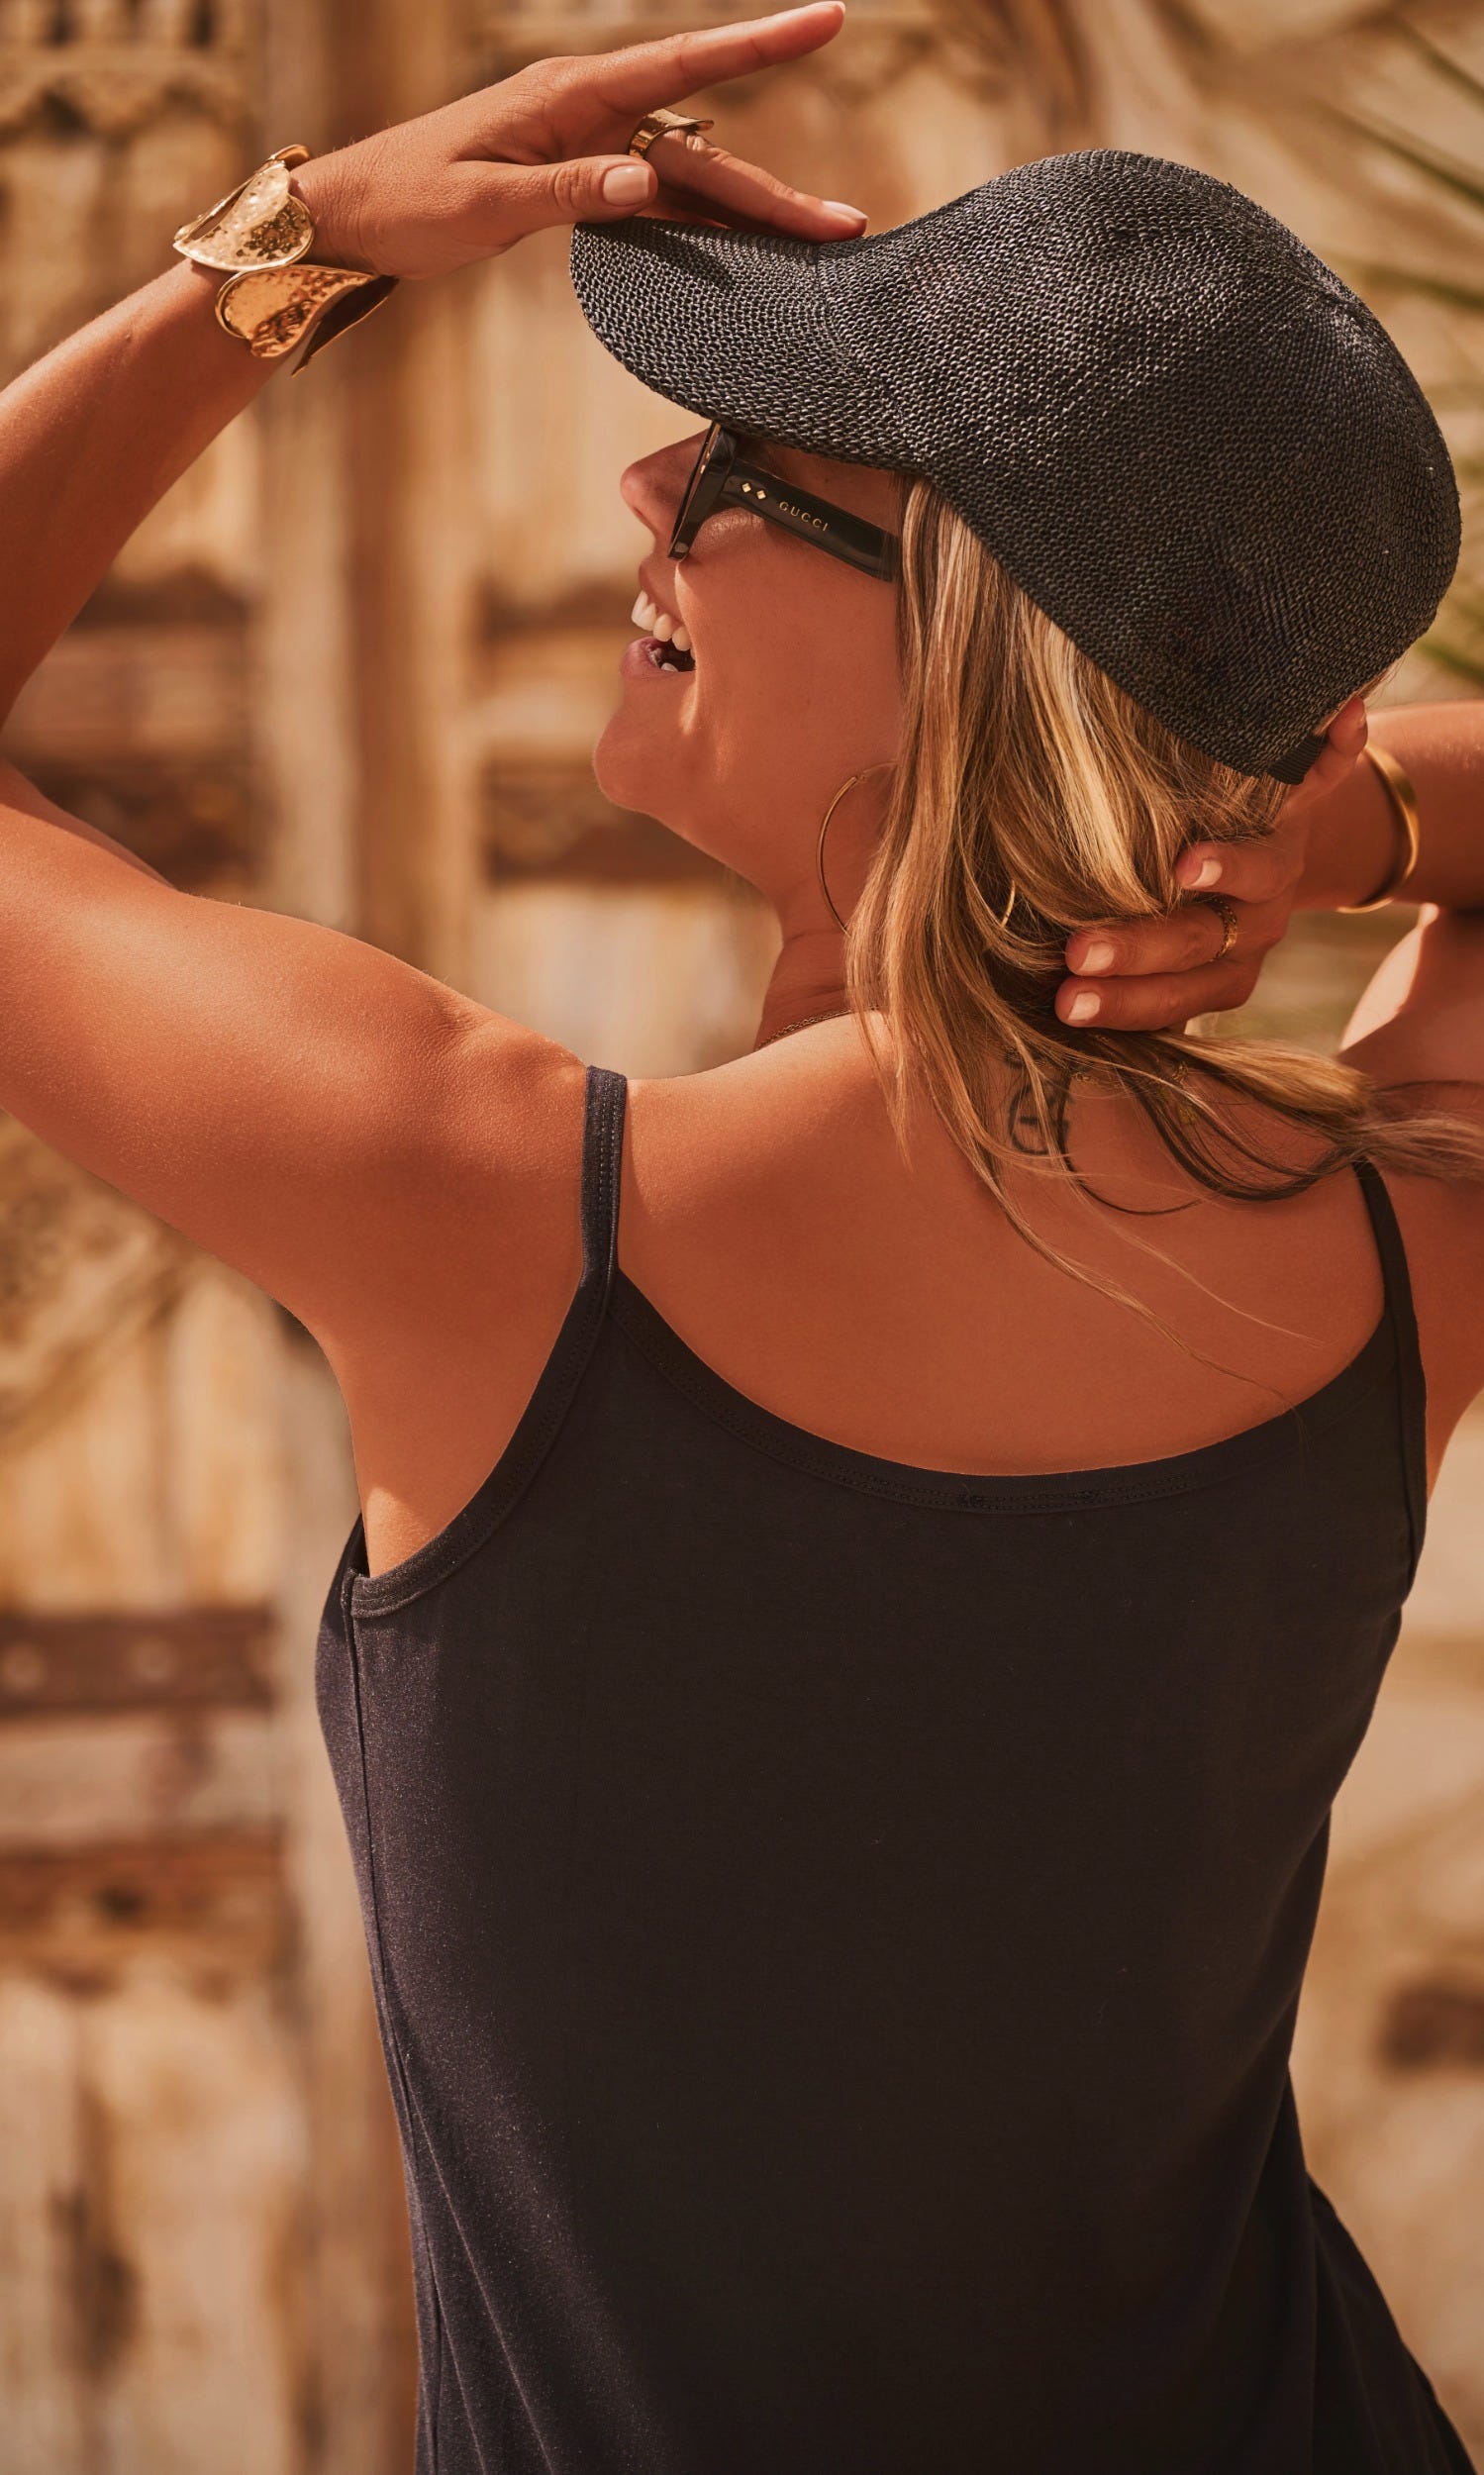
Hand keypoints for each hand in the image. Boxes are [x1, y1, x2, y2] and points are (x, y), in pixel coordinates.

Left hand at [292, 3, 864, 282]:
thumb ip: (568, 194)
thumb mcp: (482, 203)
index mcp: (570, 95)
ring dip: (754, 214)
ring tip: (821, 242)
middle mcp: (593, 112)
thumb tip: (646, 184)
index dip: (759, 46)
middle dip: (775, 187)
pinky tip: (754, 251)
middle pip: (705, 147)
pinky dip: (707, 226)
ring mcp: (593, 149)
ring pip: (692, 180)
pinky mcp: (584, 186)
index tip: (826, 19)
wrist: (355, 216)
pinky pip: (661, 205)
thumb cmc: (408, 202)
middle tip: (843, 222)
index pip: (683, 64)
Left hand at [1052, 694, 1369, 1032]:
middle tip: (1078, 952)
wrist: (1277, 852)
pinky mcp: (1203, 997)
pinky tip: (1064, 1026)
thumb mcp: (1287, 768)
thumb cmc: (1254, 796)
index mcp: (1275, 861)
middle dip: (1139, 949)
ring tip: (1065, 1004)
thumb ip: (1317, 745)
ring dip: (1124, 1003)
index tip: (1183, 866)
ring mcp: (1233, 967)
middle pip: (1201, 942)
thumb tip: (1347, 704)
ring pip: (1185, 996)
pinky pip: (1166, 1021)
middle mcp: (1257, 921)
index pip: (1257, 869)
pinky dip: (1122, 1025)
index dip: (1228, 869)